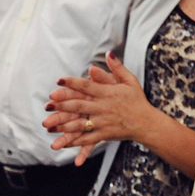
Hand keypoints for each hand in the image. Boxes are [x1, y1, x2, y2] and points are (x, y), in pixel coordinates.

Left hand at [42, 52, 154, 167]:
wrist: (146, 122)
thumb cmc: (137, 99)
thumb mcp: (130, 80)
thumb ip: (117, 67)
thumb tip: (108, 53)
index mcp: (108, 92)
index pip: (87, 86)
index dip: (72, 83)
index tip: (59, 80)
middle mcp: (104, 107)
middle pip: (80, 105)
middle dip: (62, 105)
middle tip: (48, 105)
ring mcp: (103, 122)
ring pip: (80, 124)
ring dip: (63, 125)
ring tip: (49, 125)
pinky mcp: (105, 134)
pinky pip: (87, 139)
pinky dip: (74, 141)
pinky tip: (62, 143)